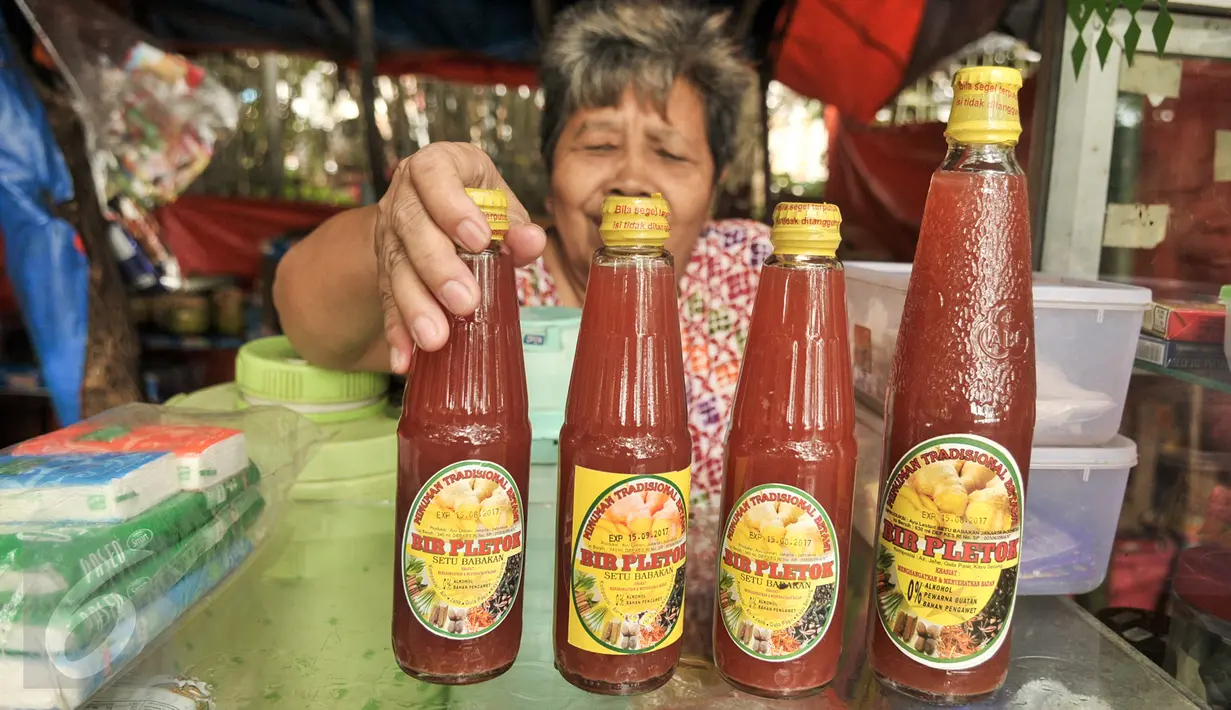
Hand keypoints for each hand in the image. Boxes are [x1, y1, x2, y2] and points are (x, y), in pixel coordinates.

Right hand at [375, 143, 545, 372]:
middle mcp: (403, 198)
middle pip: (412, 229)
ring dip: (415, 307)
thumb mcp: (498, 204)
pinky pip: (386, 302)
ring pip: (396, 269)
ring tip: (435, 339)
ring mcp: (388, 235)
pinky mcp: (383, 271)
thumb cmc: (475, 202)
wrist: (430, 209)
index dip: (453, 207)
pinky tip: (406, 359)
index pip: (434, 175)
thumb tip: (531, 241)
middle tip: (464, 301)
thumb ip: (515, 224)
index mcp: (434, 167)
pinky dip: (397, 333)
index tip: (477, 239)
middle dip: (438, 268)